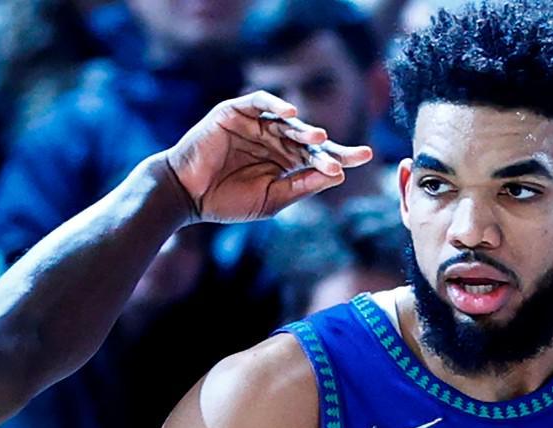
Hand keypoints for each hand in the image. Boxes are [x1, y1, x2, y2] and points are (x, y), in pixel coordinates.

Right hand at [158, 91, 373, 224]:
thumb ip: (302, 186)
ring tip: (319, 136)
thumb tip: (338, 175)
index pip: (319, 156)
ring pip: (287, 122)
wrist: (187, 195)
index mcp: (285, 162)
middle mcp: (274, 140)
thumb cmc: (227, 201)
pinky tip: (290, 113)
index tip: (365, 157)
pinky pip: (259, 101)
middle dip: (331, 146)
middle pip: (309, 138)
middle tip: (354, 154)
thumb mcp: (272, 199)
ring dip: (304, 128)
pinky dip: (275, 104)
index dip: (341, 156)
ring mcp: (256, 124)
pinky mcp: (235, 111)